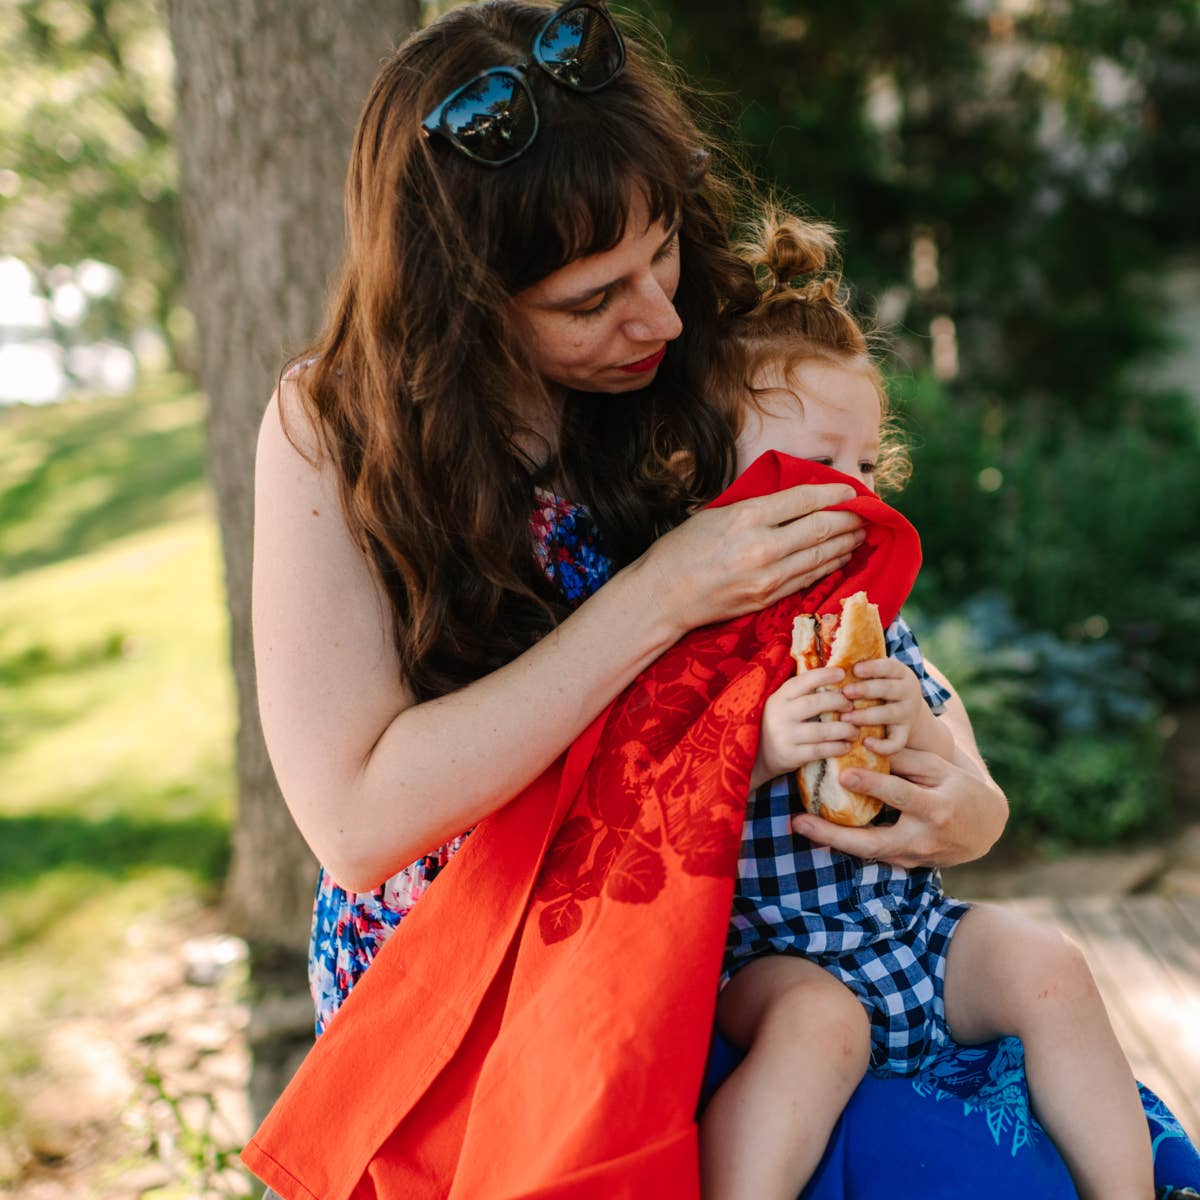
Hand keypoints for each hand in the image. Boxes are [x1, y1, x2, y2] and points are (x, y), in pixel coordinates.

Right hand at [637, 483, 865, 635]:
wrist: (663, 596)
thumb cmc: (681, 550)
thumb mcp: (715, 514)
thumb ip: (755, 508)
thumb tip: (792, 500)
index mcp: (747, 517)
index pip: (803, 500)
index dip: (833, 494)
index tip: (852, 491)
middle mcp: (762, 546)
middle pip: (819, 529)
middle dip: (848, 519)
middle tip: (868, 513)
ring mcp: (767, 576)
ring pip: (819, 556)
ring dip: (845, 544)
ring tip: (861, 534)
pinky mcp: (767, 598)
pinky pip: (807, 578)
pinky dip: (827, 566)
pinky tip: (839, 558)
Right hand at [750, 667, 854, 789]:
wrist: (756, 756)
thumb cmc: (778, 724)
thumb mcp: (783, 705)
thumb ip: (803, 693)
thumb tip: (835, 676)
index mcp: (779, 697)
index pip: (803, 681)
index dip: (824, 675)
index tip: (842, 673)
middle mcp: (780, 714)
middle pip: (816, 703)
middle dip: (839, 702)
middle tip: (851, 706)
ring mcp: (784, 735)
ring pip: (822, 730)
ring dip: (844, 729)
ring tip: (854, 730)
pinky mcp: (790, 755)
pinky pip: (820, 750)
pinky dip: (837, 748)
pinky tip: (846, 746)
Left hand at [790, 747, 1007, 868]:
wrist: (986, 828)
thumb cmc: (960, 789)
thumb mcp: (939, 768)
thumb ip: (904, 759)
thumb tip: (865, 745)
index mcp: (936, 808)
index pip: (899, 795)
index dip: (873, 784)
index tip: (844, 773)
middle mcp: (923, 838)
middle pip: (873, 841)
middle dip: (833, 834)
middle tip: (799, 820)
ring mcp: (914, 857)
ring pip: (867, 852)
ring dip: (832, 841)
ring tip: (800, 824)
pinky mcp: (907, 865)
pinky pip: (873, 854)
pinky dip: (847, 843)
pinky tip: (820, 832)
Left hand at [841, 657, 923, 755]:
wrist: (906, 713)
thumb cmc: (879, 688)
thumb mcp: (877, 675)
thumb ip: (860, 667)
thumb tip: (828, 653)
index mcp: (900, 673)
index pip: (890, 666)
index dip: (873, 667)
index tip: (855, 669)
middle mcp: (908, 691)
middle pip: (889, 689)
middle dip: (867, 690)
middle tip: (846, 692)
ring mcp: (907, 714)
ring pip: (890, 714)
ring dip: (867, 716)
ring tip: (846, 718)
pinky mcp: (905, 734)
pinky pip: (897, 742)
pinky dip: (883, 745)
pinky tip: (866, 742)